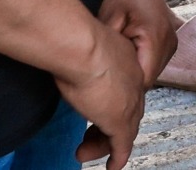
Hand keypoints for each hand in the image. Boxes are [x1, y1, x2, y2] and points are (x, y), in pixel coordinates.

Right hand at [55, 22, 144, 169]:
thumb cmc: (73, 38)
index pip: (123, 86)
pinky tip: (112, 166)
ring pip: (123, 129)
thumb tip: (62, 52)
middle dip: (106, 124)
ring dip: (102, 143)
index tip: (96, 106)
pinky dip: (118, 156)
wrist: (80, 45)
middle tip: (89, 135)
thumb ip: (78, 54)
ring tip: (84, 152)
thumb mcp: (79, 46)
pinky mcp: (119, 121)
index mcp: (125, 58)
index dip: (109, 99)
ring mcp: (128, 101)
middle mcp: (133, 80)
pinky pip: (122, 145)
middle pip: (126, 109)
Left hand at [97, 0, 175, 87]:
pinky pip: (155, 61)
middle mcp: (170, 43)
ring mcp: (173, 41)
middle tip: (106, 72)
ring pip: (152, 71)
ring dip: (135, 70)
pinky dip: (141, 61)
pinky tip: (126, 52)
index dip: (125, 87)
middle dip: (129, 80)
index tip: (105, 86)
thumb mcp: (109, 21)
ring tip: (116, 60)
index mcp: (156, 40)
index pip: (144, 82)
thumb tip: (99, 76)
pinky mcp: (170, 39)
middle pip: (149, 78)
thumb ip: (109, 52)